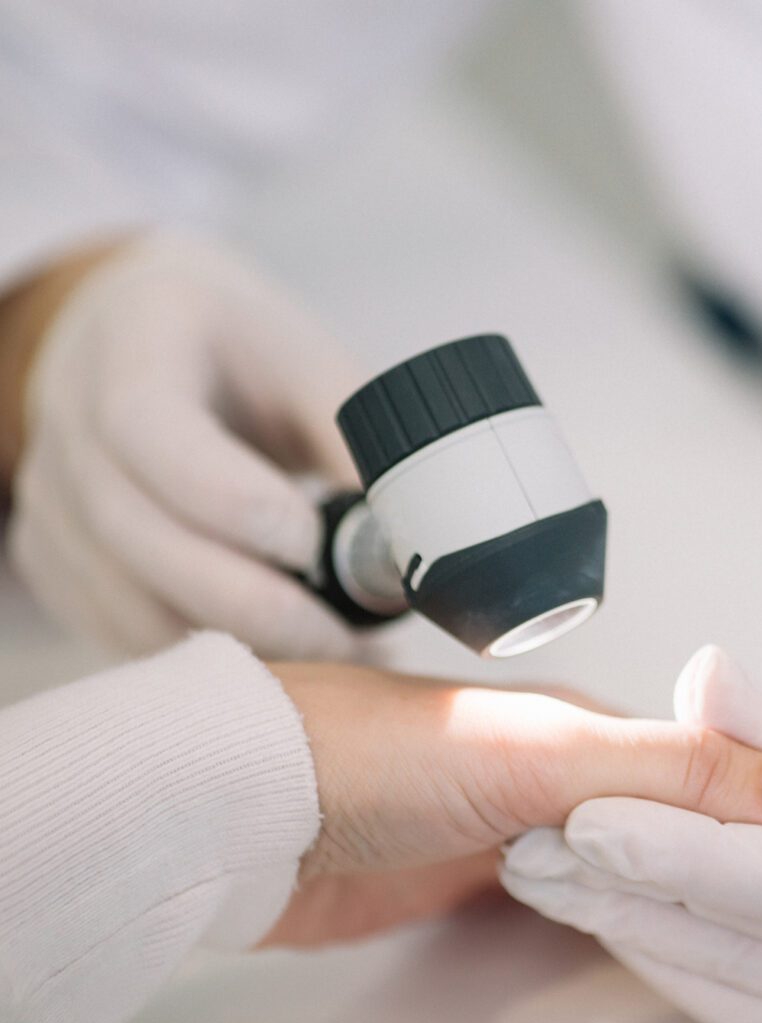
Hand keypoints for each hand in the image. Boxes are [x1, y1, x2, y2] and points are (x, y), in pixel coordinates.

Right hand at [5, 231, 362, 658]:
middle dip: (253, 603)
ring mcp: (49, 494)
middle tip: (346, 640)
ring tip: (330, 656)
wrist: (146, 339)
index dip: (232, 500)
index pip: (148, 426)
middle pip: (136, 533)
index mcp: (136, 339)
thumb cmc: (245, 353)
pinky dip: (203, 658)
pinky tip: (279, 656)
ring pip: (126, 599)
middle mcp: (67, 416)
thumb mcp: (308, 365)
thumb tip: (426, 535)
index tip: (316, 545)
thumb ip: (357, 440)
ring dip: (234, 643)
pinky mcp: (53, 558)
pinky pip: (120, 629)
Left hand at [261, 662, 761, 947]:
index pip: (725, 776)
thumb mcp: (549, 756)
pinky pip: (582, 905)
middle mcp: (576, 773)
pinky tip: (649, 941)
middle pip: (687, 828)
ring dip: (686, 898)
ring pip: (640, 872)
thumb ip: (678, 771)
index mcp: (601, 726)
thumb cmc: (374, 754)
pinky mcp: (486, 882)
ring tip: (753, 934)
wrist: (246, 811)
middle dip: (745, 863)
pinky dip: (622, 923)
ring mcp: (531, 829)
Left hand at [502, 647, 761, 1022]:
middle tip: (532, 843)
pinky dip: (692, 977)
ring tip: (555, 879)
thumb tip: (702, 676)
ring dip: (641, 934)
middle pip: (760, 939)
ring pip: (748, 990)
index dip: (686, 851)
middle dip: (633, 891)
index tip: (586, 819)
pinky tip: (632, 929)